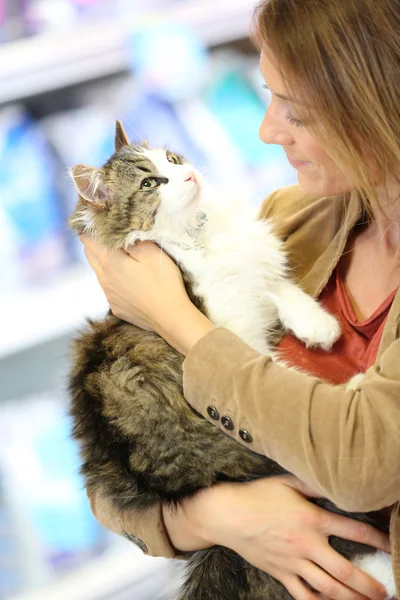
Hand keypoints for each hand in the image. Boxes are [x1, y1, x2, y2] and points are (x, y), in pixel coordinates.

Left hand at [80, 236, 214, 352]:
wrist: (170, 317)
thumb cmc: (163, 281)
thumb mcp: (151, 252)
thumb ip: (132, 240)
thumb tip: (118, 232)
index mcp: (110, 262)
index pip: (91, 241)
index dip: (90, 229)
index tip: (92, 221)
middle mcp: (104, 279)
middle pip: (90, 256)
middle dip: (92, 244)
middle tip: (100, 234)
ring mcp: (110, 295)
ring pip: (99, 273)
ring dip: (102, 262)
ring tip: (113, 255)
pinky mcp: (117, 308)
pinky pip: (109, 289)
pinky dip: (112, 280)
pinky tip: (125, 280)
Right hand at [164, 476, 389, 599]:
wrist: (227, 515)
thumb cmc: (257, 495)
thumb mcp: (287, 481)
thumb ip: (313, 484)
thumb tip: (334, 482)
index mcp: (312, 519)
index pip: (353, 531)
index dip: (377, 539)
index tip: (390, 544)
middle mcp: (306, 545)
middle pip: (345, 570)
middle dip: (369, 584)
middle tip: (386, 592)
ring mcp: (293, 562)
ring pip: (328, 588)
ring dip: (351, 598)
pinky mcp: (281, 573)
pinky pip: (303, 594)